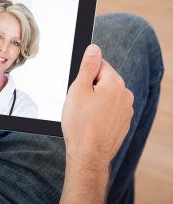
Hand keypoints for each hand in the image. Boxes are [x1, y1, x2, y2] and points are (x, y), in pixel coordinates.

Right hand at [59, 44, 133, 203]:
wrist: (88, 155)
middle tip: (78, 103)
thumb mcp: (78, 89)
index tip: (77, 88)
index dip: (83, 75)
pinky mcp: (123, 123)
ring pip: (105, 96)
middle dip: (89, 88)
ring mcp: (126, 111)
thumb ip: (87, 66)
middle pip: (103, 80)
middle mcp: (125, 95)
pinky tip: (90, 123)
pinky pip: (109, 110)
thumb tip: (94, 48)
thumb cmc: (81, 124)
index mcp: (115, 83)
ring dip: (94, 101)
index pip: (98, 65)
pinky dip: (99, 113)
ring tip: (83, 115)